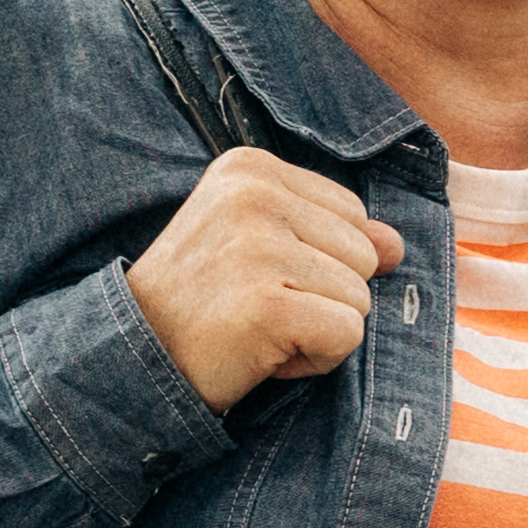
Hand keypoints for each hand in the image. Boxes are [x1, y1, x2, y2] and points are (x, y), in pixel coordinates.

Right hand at [126, 148, 395, 415]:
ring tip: (256, 330)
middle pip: (362, 254)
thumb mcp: (260, 248)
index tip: (255, 278)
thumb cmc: (199, 305)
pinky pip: (347, 334)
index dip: (317, 262)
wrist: (130, 359)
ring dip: (316, 330)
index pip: (351, 214)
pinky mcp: (267, 301)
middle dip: (321, 297)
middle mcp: (254, 194)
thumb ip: (331, 234)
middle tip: (254, 309)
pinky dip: (314, 359)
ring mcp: (258, 246)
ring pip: (360, 297)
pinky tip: (263, 354)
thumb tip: (396, 245)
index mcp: (250, 168)